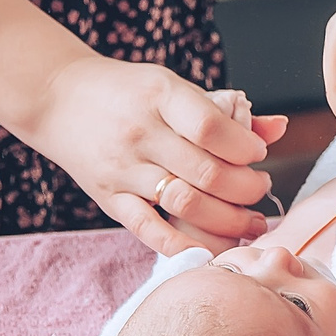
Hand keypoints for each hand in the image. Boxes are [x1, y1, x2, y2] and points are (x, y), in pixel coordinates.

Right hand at [26, 55, 280, 254]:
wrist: (56, 97)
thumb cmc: (127, 92)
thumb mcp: (173, 87)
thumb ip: (224, 112)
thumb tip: (279, 129)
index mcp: (161, 96)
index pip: (211, 128)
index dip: (245, 147)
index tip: (259, 154)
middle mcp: (140, 134)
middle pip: (206, 172)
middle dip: (246, 189)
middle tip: (261, 190)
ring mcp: (122, 169)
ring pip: (184, 204)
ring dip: (228, 220)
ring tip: (251, 222)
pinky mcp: (108, 198)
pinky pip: (150, 230)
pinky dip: (185, 245)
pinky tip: (214, 249)